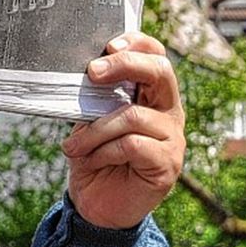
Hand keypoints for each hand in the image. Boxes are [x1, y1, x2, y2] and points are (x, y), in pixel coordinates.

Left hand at [62, 31, 184, 228]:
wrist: (96, 203)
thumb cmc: (92, 154)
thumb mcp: (88, 118)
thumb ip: (93, 96)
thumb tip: (81, 72)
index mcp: (150, 94)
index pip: (156, 55)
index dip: (137, 43)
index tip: (108, 45)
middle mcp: (168, 111)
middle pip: (159, 72)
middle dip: (124, 65)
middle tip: (92, 73)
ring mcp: (172, 138)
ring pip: (133, 115)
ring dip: (94, 130)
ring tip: (73, 146)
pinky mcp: (167, 164)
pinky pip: (132, 145)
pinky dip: (103, 150)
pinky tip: (90, 160)